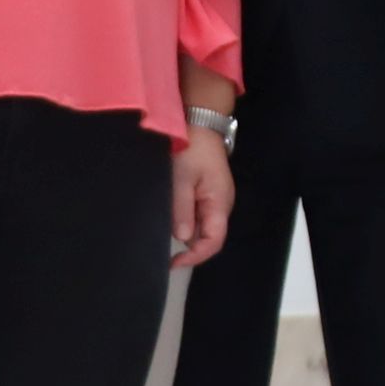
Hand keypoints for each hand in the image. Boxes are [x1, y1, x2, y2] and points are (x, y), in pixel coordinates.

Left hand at [169, 126, 232, 268]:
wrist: (201, 123)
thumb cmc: (192, 148)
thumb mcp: (182, 178)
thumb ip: (182, 209)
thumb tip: (182, 237)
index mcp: (219, 204)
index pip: (213, 242)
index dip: (195, 257)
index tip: (173, 262)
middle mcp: (221, 205)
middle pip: (208, 237)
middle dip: (188, 245)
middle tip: (162, 246)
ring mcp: (216, 199)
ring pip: (202, 226)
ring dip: (185, 230)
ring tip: (164, 225)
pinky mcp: (209, 192)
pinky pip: (199, 214)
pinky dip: (186, 218)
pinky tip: (172, 211)